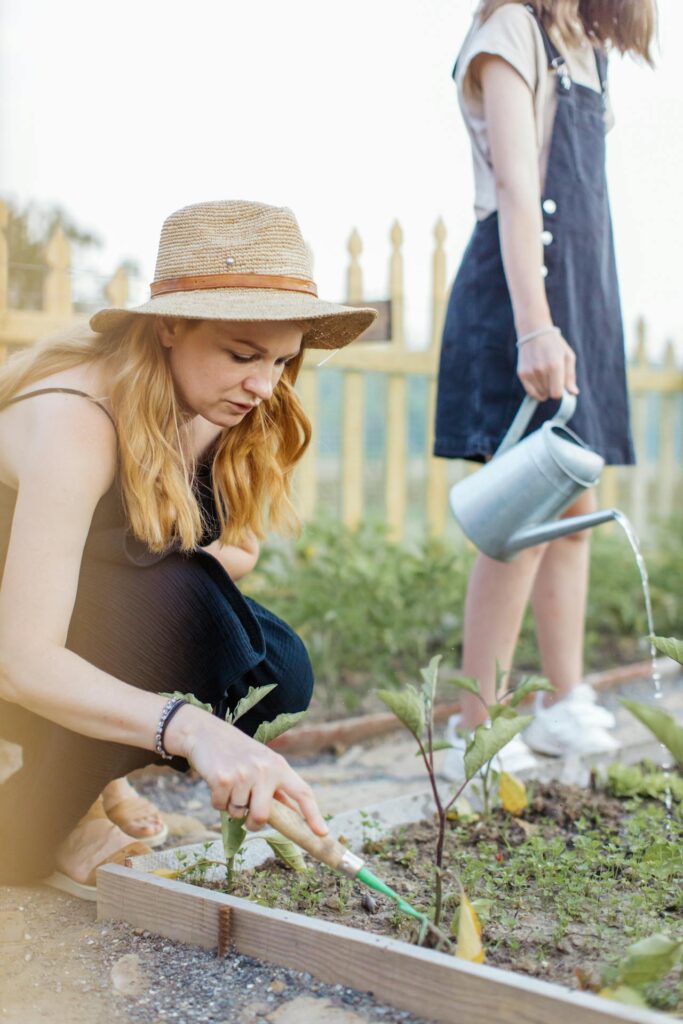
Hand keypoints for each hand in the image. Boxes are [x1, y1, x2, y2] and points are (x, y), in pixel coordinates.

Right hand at [172, 710, 327, 835]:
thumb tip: (291, 816)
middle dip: (252, 822)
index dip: (313, 814)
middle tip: (246, 814)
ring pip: (238, 813)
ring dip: (231, 806)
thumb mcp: (263, 763)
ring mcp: (244, 773)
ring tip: (229, 784)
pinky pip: (219, 806)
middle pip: (262, 816)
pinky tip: (217, 781)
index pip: (302, 792)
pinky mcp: (223, 778)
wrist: (206, 732)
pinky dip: (216, 800)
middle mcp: (265, 769)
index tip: (322, 833)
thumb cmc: (237, 752)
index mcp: (279, 766)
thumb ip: (276, 788)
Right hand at [516, 329, 577, 402]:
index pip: (556, 394)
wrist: (534, 332)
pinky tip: (539, 382)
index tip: (561, 387)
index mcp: (555, 366)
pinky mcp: (522, 373)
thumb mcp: (568, 357)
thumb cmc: (555, 345)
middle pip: (548, 394)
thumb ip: (570, 376)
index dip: (560, 393)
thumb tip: (573, 393)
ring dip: (544, 388)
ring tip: (545, 374)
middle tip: (553, 376)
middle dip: (552, 388)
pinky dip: (536, 391)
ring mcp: (530, 372)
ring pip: (540, 393)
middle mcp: (541, 370)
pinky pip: (530, 392)